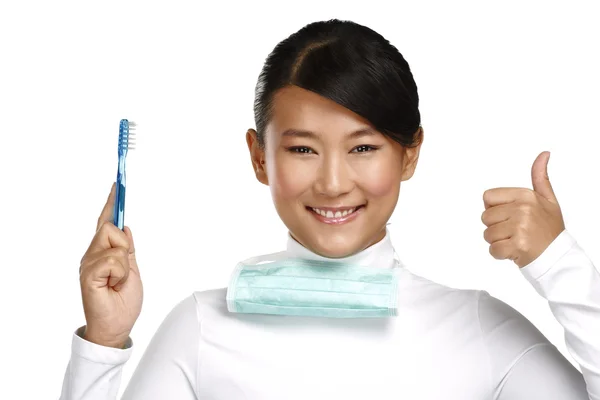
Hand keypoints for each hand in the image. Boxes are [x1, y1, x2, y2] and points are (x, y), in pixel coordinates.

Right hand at [79, 183, 142, 347]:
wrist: (116, 327)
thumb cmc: (122, 302)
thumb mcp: (133, 270)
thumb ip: (127, 249)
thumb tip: (124, 227)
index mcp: (102, 253)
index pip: (106, 223)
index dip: (111, 203)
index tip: (117, 185)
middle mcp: (91, 255)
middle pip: (111, 228)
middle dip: (124, 246)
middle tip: (125, 270)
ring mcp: (88, 263)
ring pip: (115, 243)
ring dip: (125, 264)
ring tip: (119, 282)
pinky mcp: (88, 273)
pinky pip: (114, 259)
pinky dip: (122, 273)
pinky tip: (114, 286)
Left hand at [481, 151, 565, 267]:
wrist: (559, 256)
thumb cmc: (549, 228)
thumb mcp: (548, 199)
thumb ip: (540, 177)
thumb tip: (544, 154)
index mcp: (526, 195)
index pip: (487, 197)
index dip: (495, 209)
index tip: (509, 215)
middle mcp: (522, 209)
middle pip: (485, 217)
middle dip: (496, 226)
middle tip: (515, 231)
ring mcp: (520, 227)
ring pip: (487, 234)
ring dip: (498, 241)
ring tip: (516, 240)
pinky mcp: (518, 245)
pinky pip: (493, 250)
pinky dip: (501, 254)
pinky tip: (515, 251)